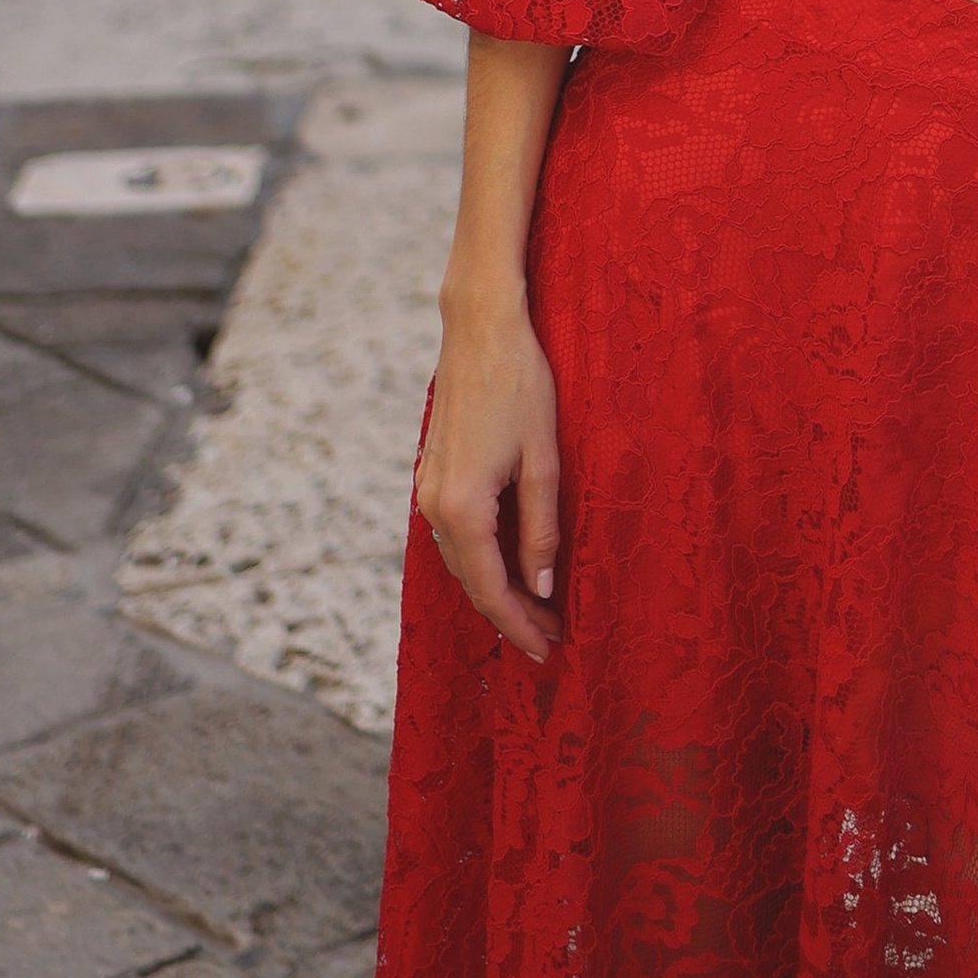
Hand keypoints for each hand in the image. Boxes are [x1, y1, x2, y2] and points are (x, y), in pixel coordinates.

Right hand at [415, 290, 562, 663]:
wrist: (480, 328)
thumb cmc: (520, 385)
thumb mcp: (543, 459)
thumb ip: (541, 527)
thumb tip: (541, 586)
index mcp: (462, 508)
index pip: (491, 588)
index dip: (520, 624)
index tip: (549, 648)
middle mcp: (434, 506)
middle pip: (471, 581)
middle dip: (509, 613)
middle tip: (549, 637)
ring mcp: (427, 489)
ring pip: (460, 560)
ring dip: (494, 587)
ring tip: (535, 608)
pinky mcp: (432, 473)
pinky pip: (454, 533)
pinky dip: (481, 557)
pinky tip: (509, 562)